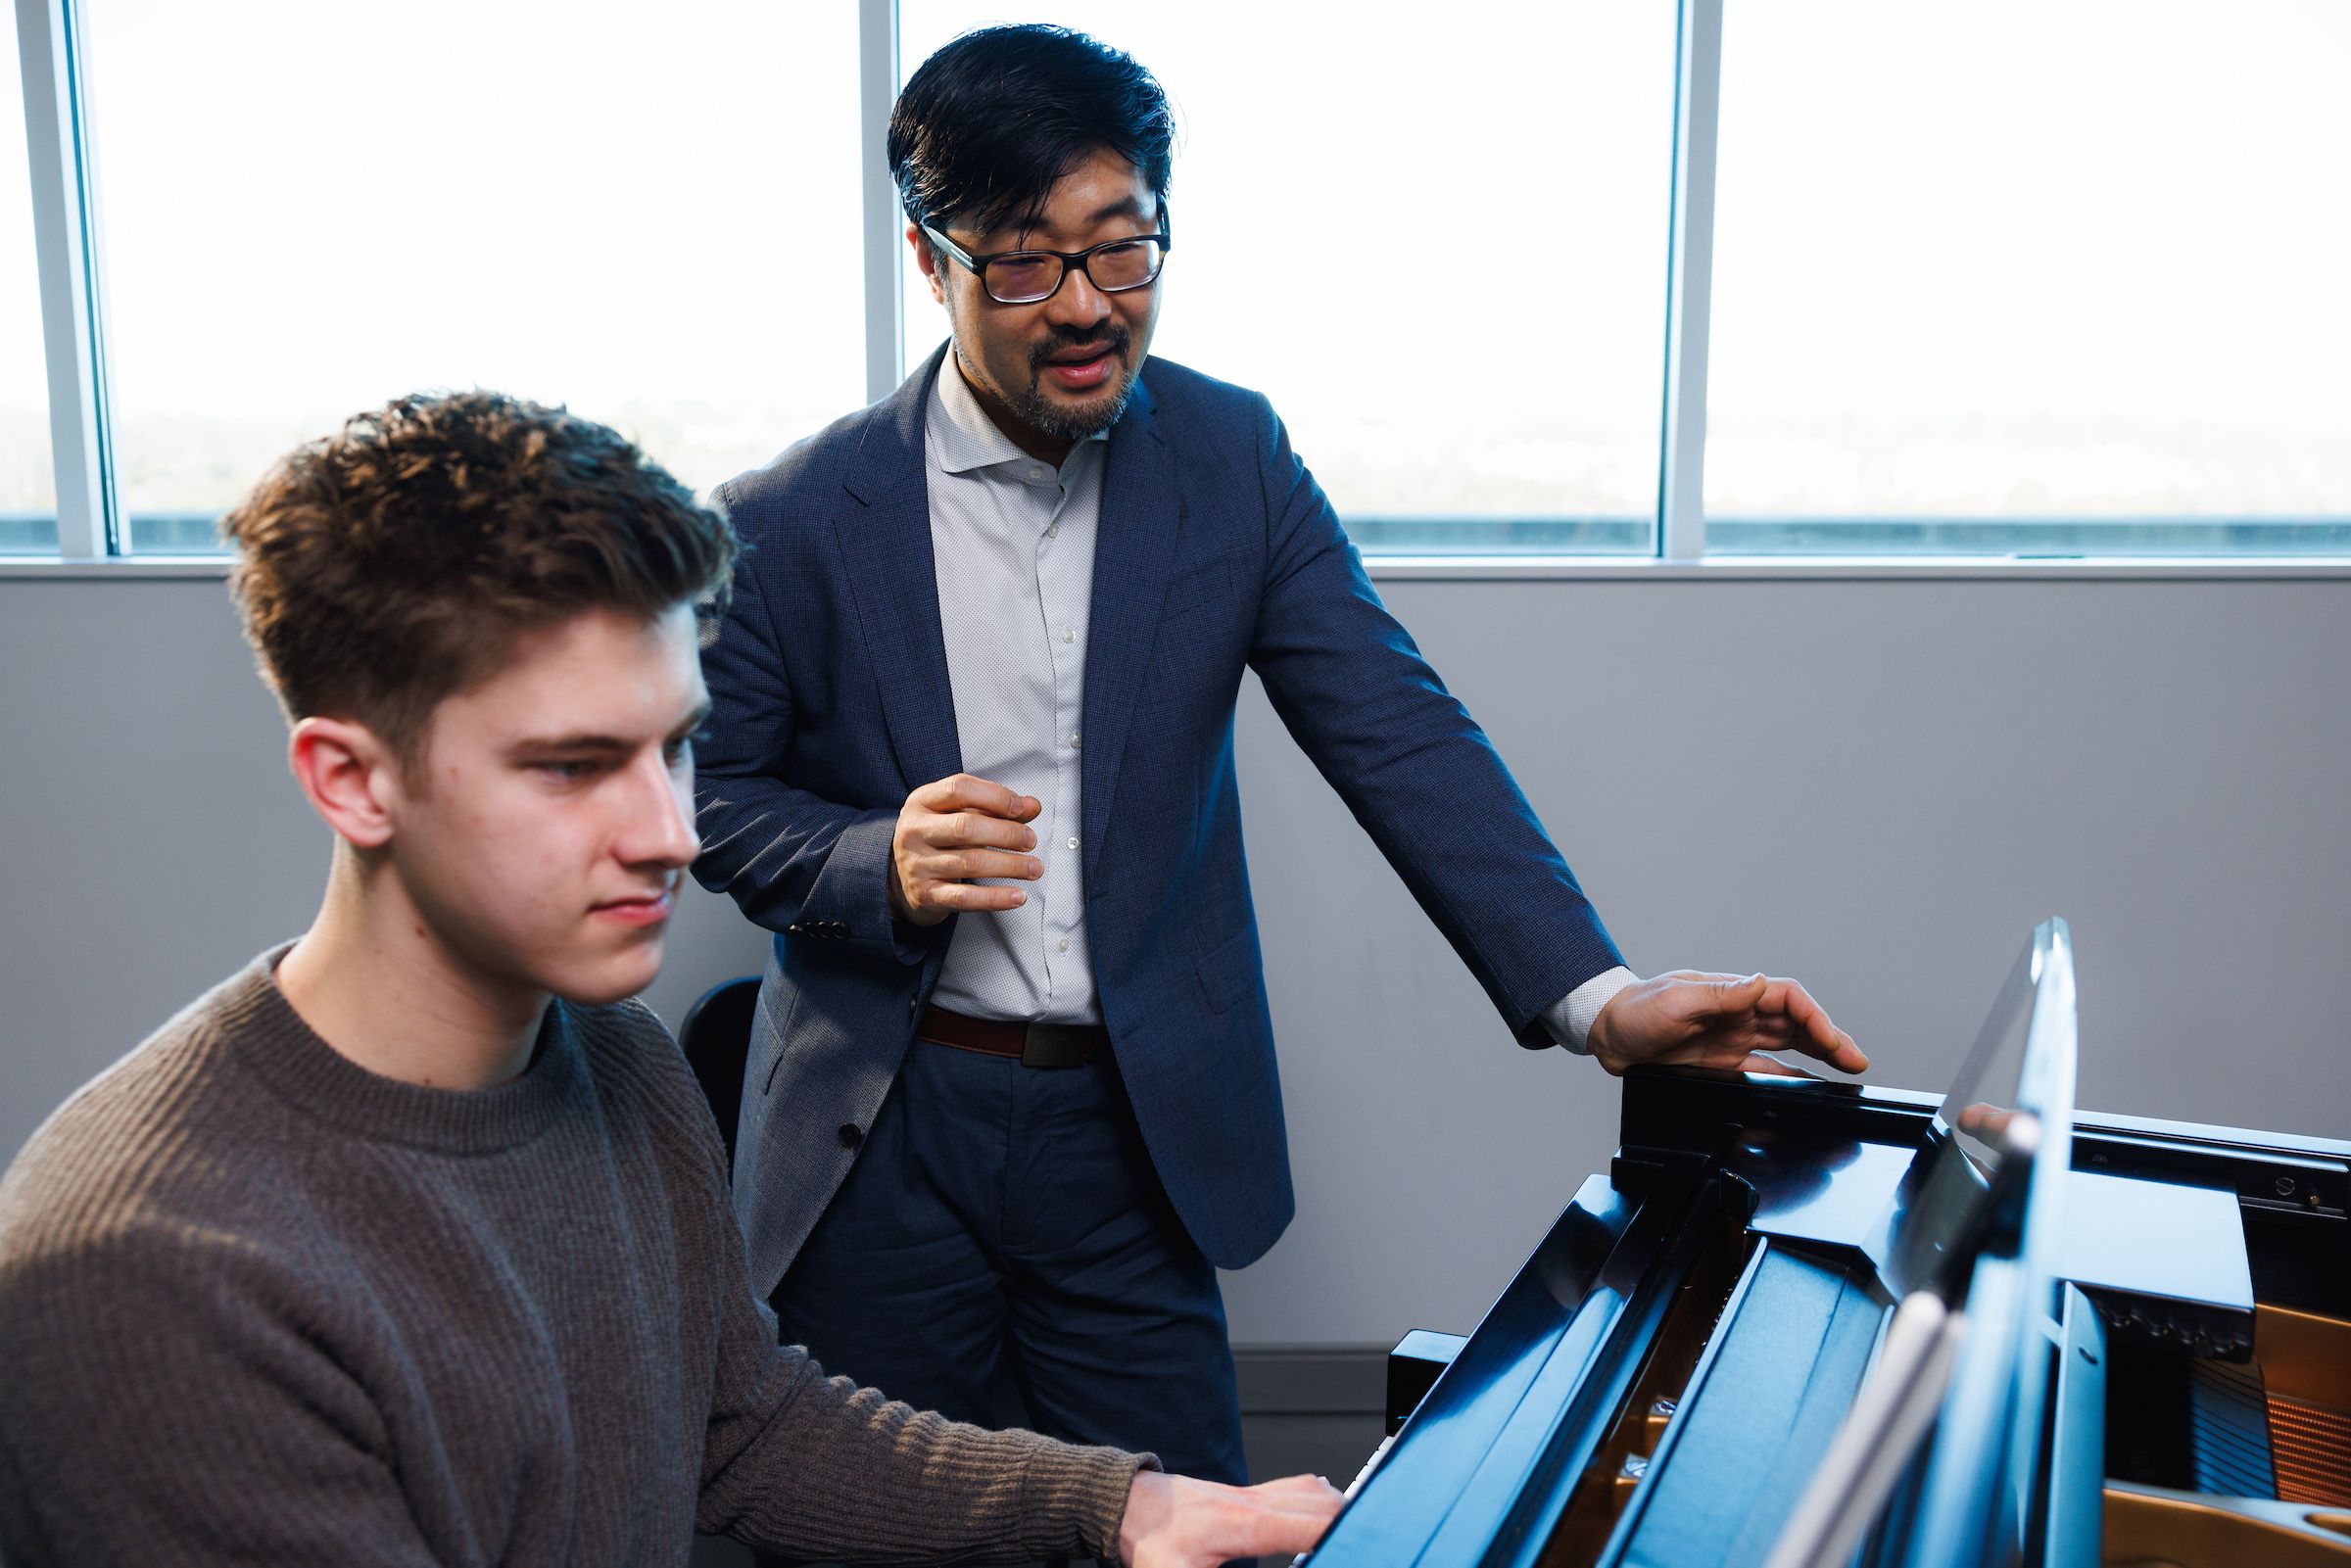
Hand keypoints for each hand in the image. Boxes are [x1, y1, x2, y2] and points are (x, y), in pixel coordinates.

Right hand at [888, 773, 1043, 925]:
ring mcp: (917, 864)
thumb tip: (1032, 806)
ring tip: (1035, 868)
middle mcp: (915, 831)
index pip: (959, 789)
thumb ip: (996, 807)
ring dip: (1010, 866)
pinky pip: (965, 898)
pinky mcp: (926, 895)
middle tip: (1031, 840)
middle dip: (1006, 834)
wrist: (899, 878)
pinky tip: (1018, 896)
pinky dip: (996, 898)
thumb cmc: (938, 838)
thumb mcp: (959, 814)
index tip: (1021, 809)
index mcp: (922, 802)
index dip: (995, 796)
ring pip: (970, 863)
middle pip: (965, 827)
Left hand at [1117, 1471, 1342, 1567]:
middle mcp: (1257, 1501)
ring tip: (1354, 1538)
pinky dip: (1321, 1502)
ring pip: (1315, 1491)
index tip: (1362, 1551)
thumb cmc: (1148, 1543)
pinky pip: (1298, 1488)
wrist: (1126, 1506)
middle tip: (1366, 1550)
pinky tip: (1326, 1515)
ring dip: (1339, 1511)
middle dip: (1354, 1524)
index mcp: (1246, 1523)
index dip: (1345, 1537)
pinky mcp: (1249, 1494)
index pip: (1314, 1523)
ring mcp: (1255, 1493)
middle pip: (1326, 1503)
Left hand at [1586, 971, 1866, 1078]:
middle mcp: (1739, 1015)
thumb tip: (1760, 983)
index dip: (1814, 1017)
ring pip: (1788, 1049)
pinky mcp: (1723, 1066)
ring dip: (1819, 1060)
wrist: (1607, 1035)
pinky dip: (1790, 1082)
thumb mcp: (1676, 1000)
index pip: (1787, 999)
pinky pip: (1765, 1074)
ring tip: (1848, 1075)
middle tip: (1857, 1063)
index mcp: (1733, 994)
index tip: (1831, 1040)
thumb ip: (1721, 996)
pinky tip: (1809, 1092)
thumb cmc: (1636, 1010)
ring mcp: (1733, 1041)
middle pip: (1796, 1024)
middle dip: (1829, 1040)